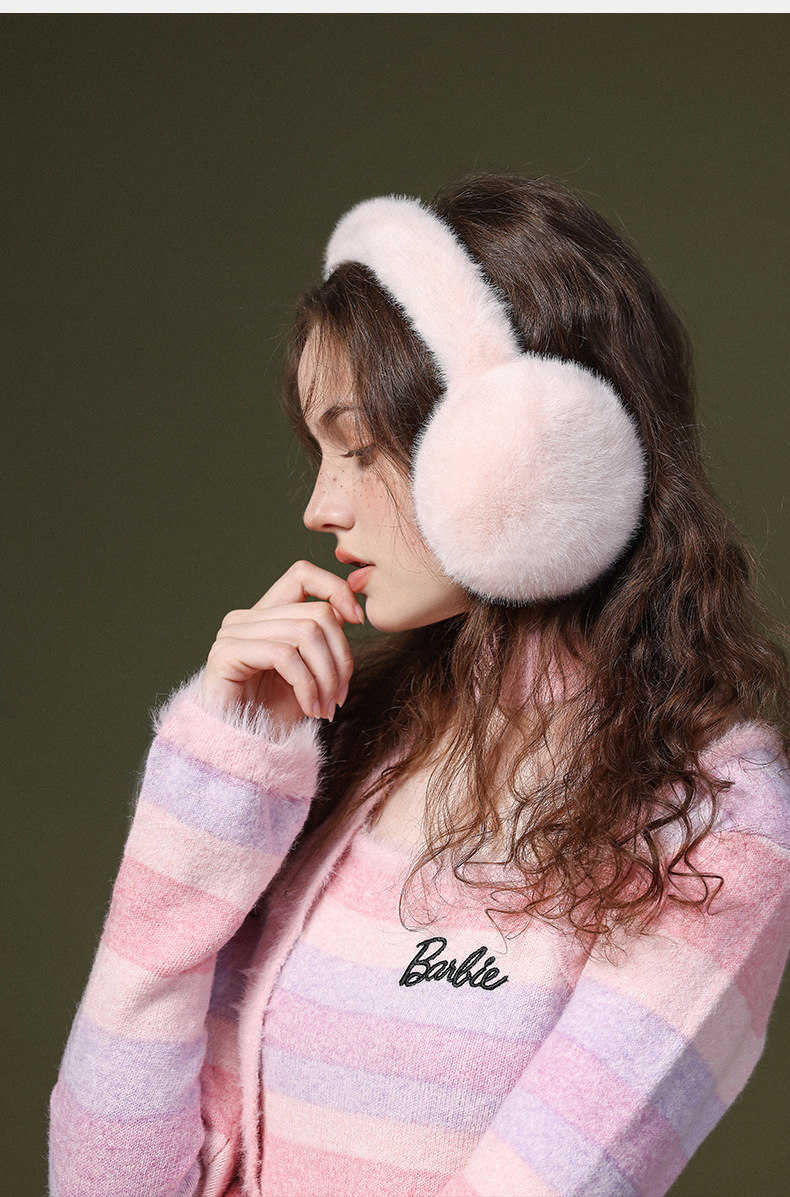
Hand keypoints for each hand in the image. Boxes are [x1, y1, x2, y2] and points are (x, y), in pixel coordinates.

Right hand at [200, 560, 364, 732]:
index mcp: (266, 616)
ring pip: (305, 633)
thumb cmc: (273, 717)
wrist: (241, 753)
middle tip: (340, 695)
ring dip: (326, 677)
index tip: (359, 620)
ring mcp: (233, 633)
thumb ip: (323, 639)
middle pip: (317, 612)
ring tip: (326, 707)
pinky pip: (284, 654)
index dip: (336, 589)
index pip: (303, 574)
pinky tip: (310, 709)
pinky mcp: (225, 654)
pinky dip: (307, 684)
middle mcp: (246, 618)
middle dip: (340, 657)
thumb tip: (351, 612)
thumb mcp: (310, 673)